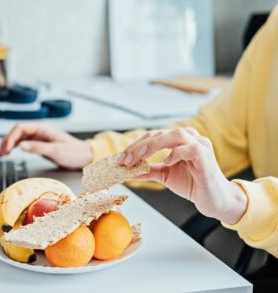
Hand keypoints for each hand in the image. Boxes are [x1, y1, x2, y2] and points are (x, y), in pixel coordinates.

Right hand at [0, 122, 92, 168]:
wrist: (84, 156)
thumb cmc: (73, 153)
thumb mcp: (56, 151)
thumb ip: (38, 148)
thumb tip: (21, 146)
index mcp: (43, 128)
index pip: (20, 128)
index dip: (10, 138)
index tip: (5, 150)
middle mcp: (40, 130)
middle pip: (17, 131)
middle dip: (6, 141)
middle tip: (1, 154)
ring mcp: (39, 136)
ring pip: (19, 136)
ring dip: (9, 143)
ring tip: (2, 154)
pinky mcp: (40, 142)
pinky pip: (24, 141)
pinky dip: (15, 146)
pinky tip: (11, 152)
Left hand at [118, 127, 247, 224]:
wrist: (213, 200)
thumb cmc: (192, 183)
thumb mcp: (165, 175)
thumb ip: (148, 171)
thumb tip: (127, 172)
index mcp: (179, 140)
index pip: (153, 136)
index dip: (135, 146)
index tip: (120, 159)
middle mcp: (189, 138)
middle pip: (160, 133)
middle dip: (139, 146)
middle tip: (125, 159)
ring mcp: (200, 144)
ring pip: (175, 134)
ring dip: (153, 145)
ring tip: (139, 158)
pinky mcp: (206, 156)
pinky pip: (191, 149)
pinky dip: (176, 154)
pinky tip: (167, 162)